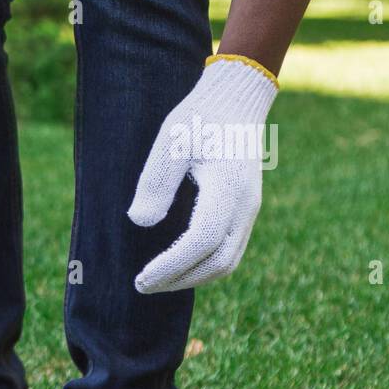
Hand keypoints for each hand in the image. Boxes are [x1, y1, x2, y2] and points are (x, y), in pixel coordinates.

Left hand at [128, 56, 278, 293]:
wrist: (234, 102)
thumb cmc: (198, 119)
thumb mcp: (170, 142)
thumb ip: (156, 181)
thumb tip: (140, 222)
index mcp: (228, 188)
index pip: (201, 241)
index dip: (171, 265)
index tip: (141, 278)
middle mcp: (245, 205)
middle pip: (218, 261)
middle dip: (179, 280)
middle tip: (141, 286)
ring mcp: (248, 210)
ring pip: (227, 261)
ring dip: (192, 277)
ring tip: (156, 281)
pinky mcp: (244, 211)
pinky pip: (229, 250)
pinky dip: (203, 266)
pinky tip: (176, 266)